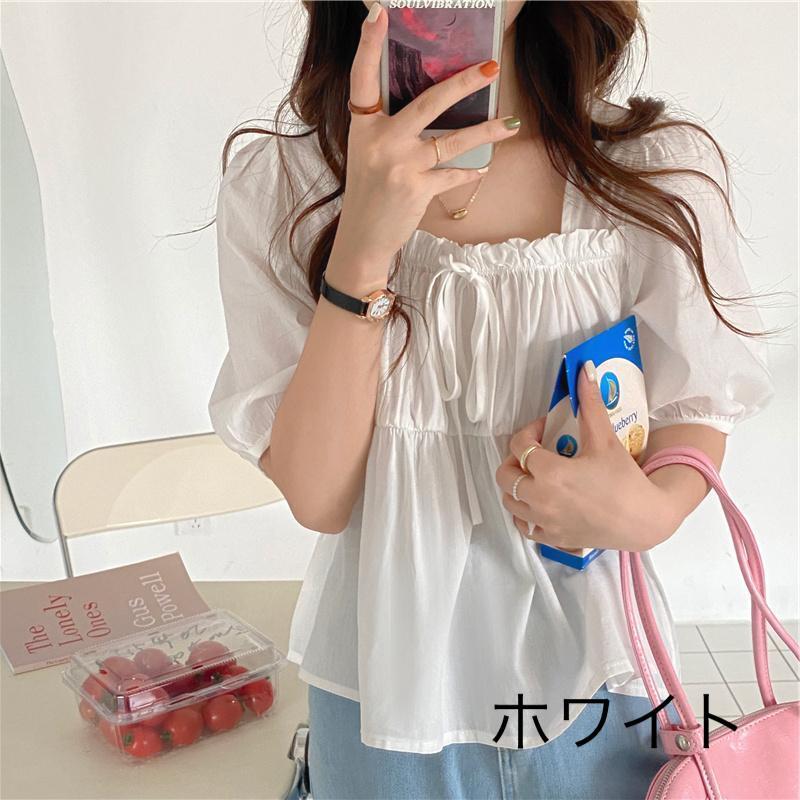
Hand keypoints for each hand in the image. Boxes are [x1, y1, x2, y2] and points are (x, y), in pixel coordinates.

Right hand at [334, 3, 520, 276]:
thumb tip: (431, 104)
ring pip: (452, 141)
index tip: (378, 15)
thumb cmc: (369, 193)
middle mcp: (380, 142)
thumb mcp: (368, 154)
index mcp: (363, 128)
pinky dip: (470, 173)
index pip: (362, 79)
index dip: (369, 47)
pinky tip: (484, 169)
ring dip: (486, 132)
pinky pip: (453, 175)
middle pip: (427, 103)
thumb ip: (389, 128)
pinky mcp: (417, 190)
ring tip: (511, 123)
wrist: (362, 238)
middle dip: (463, 84)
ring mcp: (400, 166)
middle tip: (491, 68)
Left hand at [495, 361, 683, 552]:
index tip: (543, 430)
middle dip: (515, 460)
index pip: (519, 446)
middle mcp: (540, 499)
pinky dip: (524, 514)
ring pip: (509, 501)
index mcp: (550, 473)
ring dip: (516, 486)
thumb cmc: (624, 480)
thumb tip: (585, 370)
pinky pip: (523, 526)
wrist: (644, 520)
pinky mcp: (553, 538)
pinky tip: (539, 502)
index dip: (528, 432)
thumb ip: (590, 404)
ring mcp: (544, 522)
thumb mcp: (605, 439)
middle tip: (534, 453)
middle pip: (505, 475)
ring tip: (535, 476)